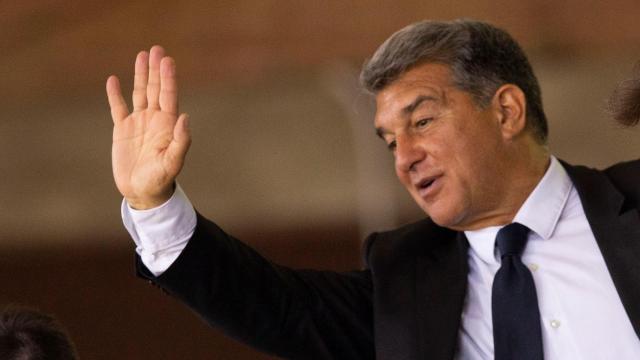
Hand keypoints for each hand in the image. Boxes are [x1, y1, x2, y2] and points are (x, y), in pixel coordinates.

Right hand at [107, 46, 190, 209]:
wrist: (143, 193)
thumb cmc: (161, 180)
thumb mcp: (172, 162)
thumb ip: (181, 141)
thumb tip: (185, 118)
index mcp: (167, 125)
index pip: (168, 96)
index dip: (168, 78)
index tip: (166, 60)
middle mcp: (154, 120)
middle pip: (156, 89)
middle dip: (156, 70)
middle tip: (156, 49)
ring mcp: (139, 123)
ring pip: (140, 93)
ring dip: (140, 75)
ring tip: (141, 55)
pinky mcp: (122, 130)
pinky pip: (118, 108)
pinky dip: (115, 94)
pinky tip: (113, 80)